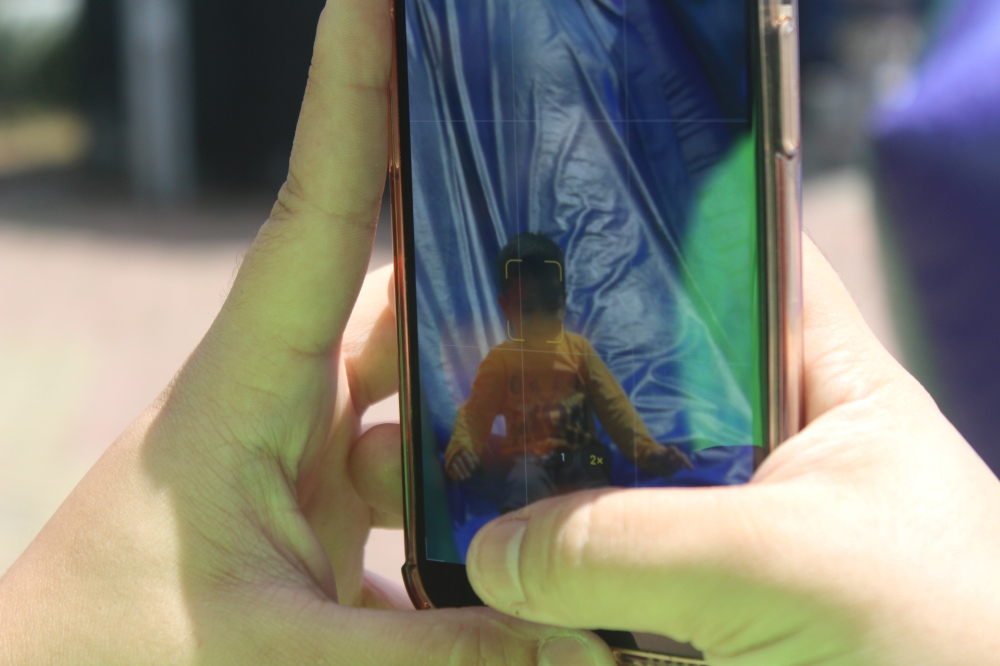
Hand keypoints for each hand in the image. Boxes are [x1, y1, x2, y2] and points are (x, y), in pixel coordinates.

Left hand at [0, 3, 613, 664]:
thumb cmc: (115, 652)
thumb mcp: (275, 654)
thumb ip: (435, 649)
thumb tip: (573, 641)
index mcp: (245, 387)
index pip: (318, 210)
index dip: (354, 92)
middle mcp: (283, 392)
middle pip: (400, 286)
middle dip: (477, 244)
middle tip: (571, 209)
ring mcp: (308, 443)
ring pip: (420, 377)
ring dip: (488, 386)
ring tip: (590, 385)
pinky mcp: (326, 496)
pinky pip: (417, 459)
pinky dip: (469, 481)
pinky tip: (529, 516)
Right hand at [466, 238, 999, 664]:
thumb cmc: (951, 649)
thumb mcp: (792, 564)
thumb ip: (633, 545)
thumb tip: (492, 549)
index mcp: (819, 381)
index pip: (730, 263)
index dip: (642, 235)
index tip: (536, 248)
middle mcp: (757, 446)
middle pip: (632, 386)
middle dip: (550, 398)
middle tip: (465, 403)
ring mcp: (713, 531)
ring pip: (598, 492)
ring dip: (535, 517)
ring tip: (477, 529)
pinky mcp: (683, 611)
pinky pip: (592, 586)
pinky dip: (545, 601)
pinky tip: (512, 611)